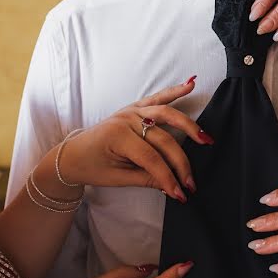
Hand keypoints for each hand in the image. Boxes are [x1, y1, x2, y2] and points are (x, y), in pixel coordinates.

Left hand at [56, 79, 214, 201]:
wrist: (72, 154)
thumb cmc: (91, 166)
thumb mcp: (116, 178)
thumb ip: (146, 179)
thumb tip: (173, 186)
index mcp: (118, 137)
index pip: (152, 159)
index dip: (168, 177)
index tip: (180, 194)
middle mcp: (127, 119)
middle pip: (163, 140)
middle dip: (180, 163)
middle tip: (191, 183)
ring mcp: (131, 111)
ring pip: (166, 114)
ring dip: (188, 125)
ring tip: (205, 137)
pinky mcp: (135, 108)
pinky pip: (158, 98)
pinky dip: (174, 91)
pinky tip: (191, 83)